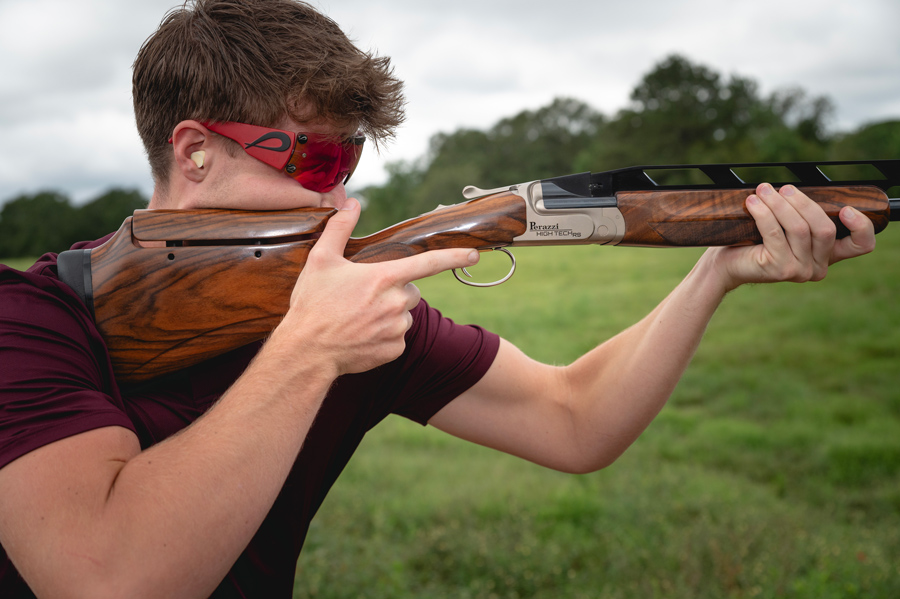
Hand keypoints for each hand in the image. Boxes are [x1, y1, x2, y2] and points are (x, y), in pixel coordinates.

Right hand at [275, 198, 479, 375]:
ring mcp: (396, 328)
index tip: (474, 255)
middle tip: (365, 297)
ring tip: (359, 318)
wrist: (306, 352)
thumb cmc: (312, 304)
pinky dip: (384, 337)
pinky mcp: (394, 350)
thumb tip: (352, 202)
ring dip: (389, 314)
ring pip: (404, 315)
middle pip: (412, 290)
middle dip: (395, 291)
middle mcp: (396, 303)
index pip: (428, 263)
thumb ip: (339, 228)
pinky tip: (361, 336)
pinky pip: (398, 338)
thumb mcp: (321, 260)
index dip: (454, 257)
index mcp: (384, 277)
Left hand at [707, 183, 876, 292]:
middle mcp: (818, 267)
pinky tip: (753, 202)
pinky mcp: (779, 269)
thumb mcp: (786, 226)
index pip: (861, 245)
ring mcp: (800, 271)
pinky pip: (775, 233)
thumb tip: (800, 187)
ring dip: (780, 204)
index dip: (861, 226)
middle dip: (802, 202)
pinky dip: (764, 213)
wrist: (728, 263)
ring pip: (799, 229)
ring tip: (763, 190)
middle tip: (784, 188)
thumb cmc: (755, 241)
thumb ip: (802, 214)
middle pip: (824, 228)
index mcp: (827, 255)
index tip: (846, 208)